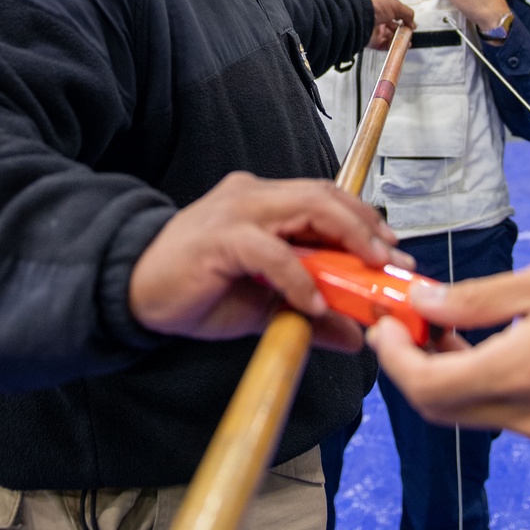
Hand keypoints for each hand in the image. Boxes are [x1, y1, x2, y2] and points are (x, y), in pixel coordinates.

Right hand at [128, 171, 402, 348]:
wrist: (133, 292)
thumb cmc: (196, 289)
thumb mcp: (263, 305)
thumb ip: (307, 311)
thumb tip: (353, 334)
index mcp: (264, 202)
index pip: (326, 199)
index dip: (366, 222)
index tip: (395, 254)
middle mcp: (253, 195)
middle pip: (325, 195)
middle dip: (367, 227)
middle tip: (392, 263)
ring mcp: (236, 212)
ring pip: (307, 208)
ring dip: (346, 240)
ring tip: (369, 273)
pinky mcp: (221, 238)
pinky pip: (272, 252)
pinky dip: (299, 278)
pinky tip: (314, 303)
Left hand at [366, 0, 413, 49]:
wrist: (359, 15)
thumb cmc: (374, 5)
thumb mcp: (396, 5)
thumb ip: (407, 14)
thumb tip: (413, 23)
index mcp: (381, 5)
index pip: (395, 13)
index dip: (404, 18)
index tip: (410, 24)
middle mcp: (377, 17)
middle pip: (393, 26)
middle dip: (402, 31)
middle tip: (408, 33)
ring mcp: (374, 29)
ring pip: (390, 37)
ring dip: (399, 40)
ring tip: (406, 41)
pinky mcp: (372, 40)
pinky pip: (384, 45)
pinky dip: (393, 47)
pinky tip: (400, 46)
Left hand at [366, 261, 529, 446]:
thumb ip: (476, 298)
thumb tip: (422, 302)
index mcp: (515, 374)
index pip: (425, 385)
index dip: (394, 359)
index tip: (386, 326)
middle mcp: (524, 415)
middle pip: (440, 408)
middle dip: (413, 368)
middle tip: (408, 327)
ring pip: (472, 412)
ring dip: (449, 376)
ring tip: (452, 329)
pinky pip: (506, 415)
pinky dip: (485, 385)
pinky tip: (495, 349)